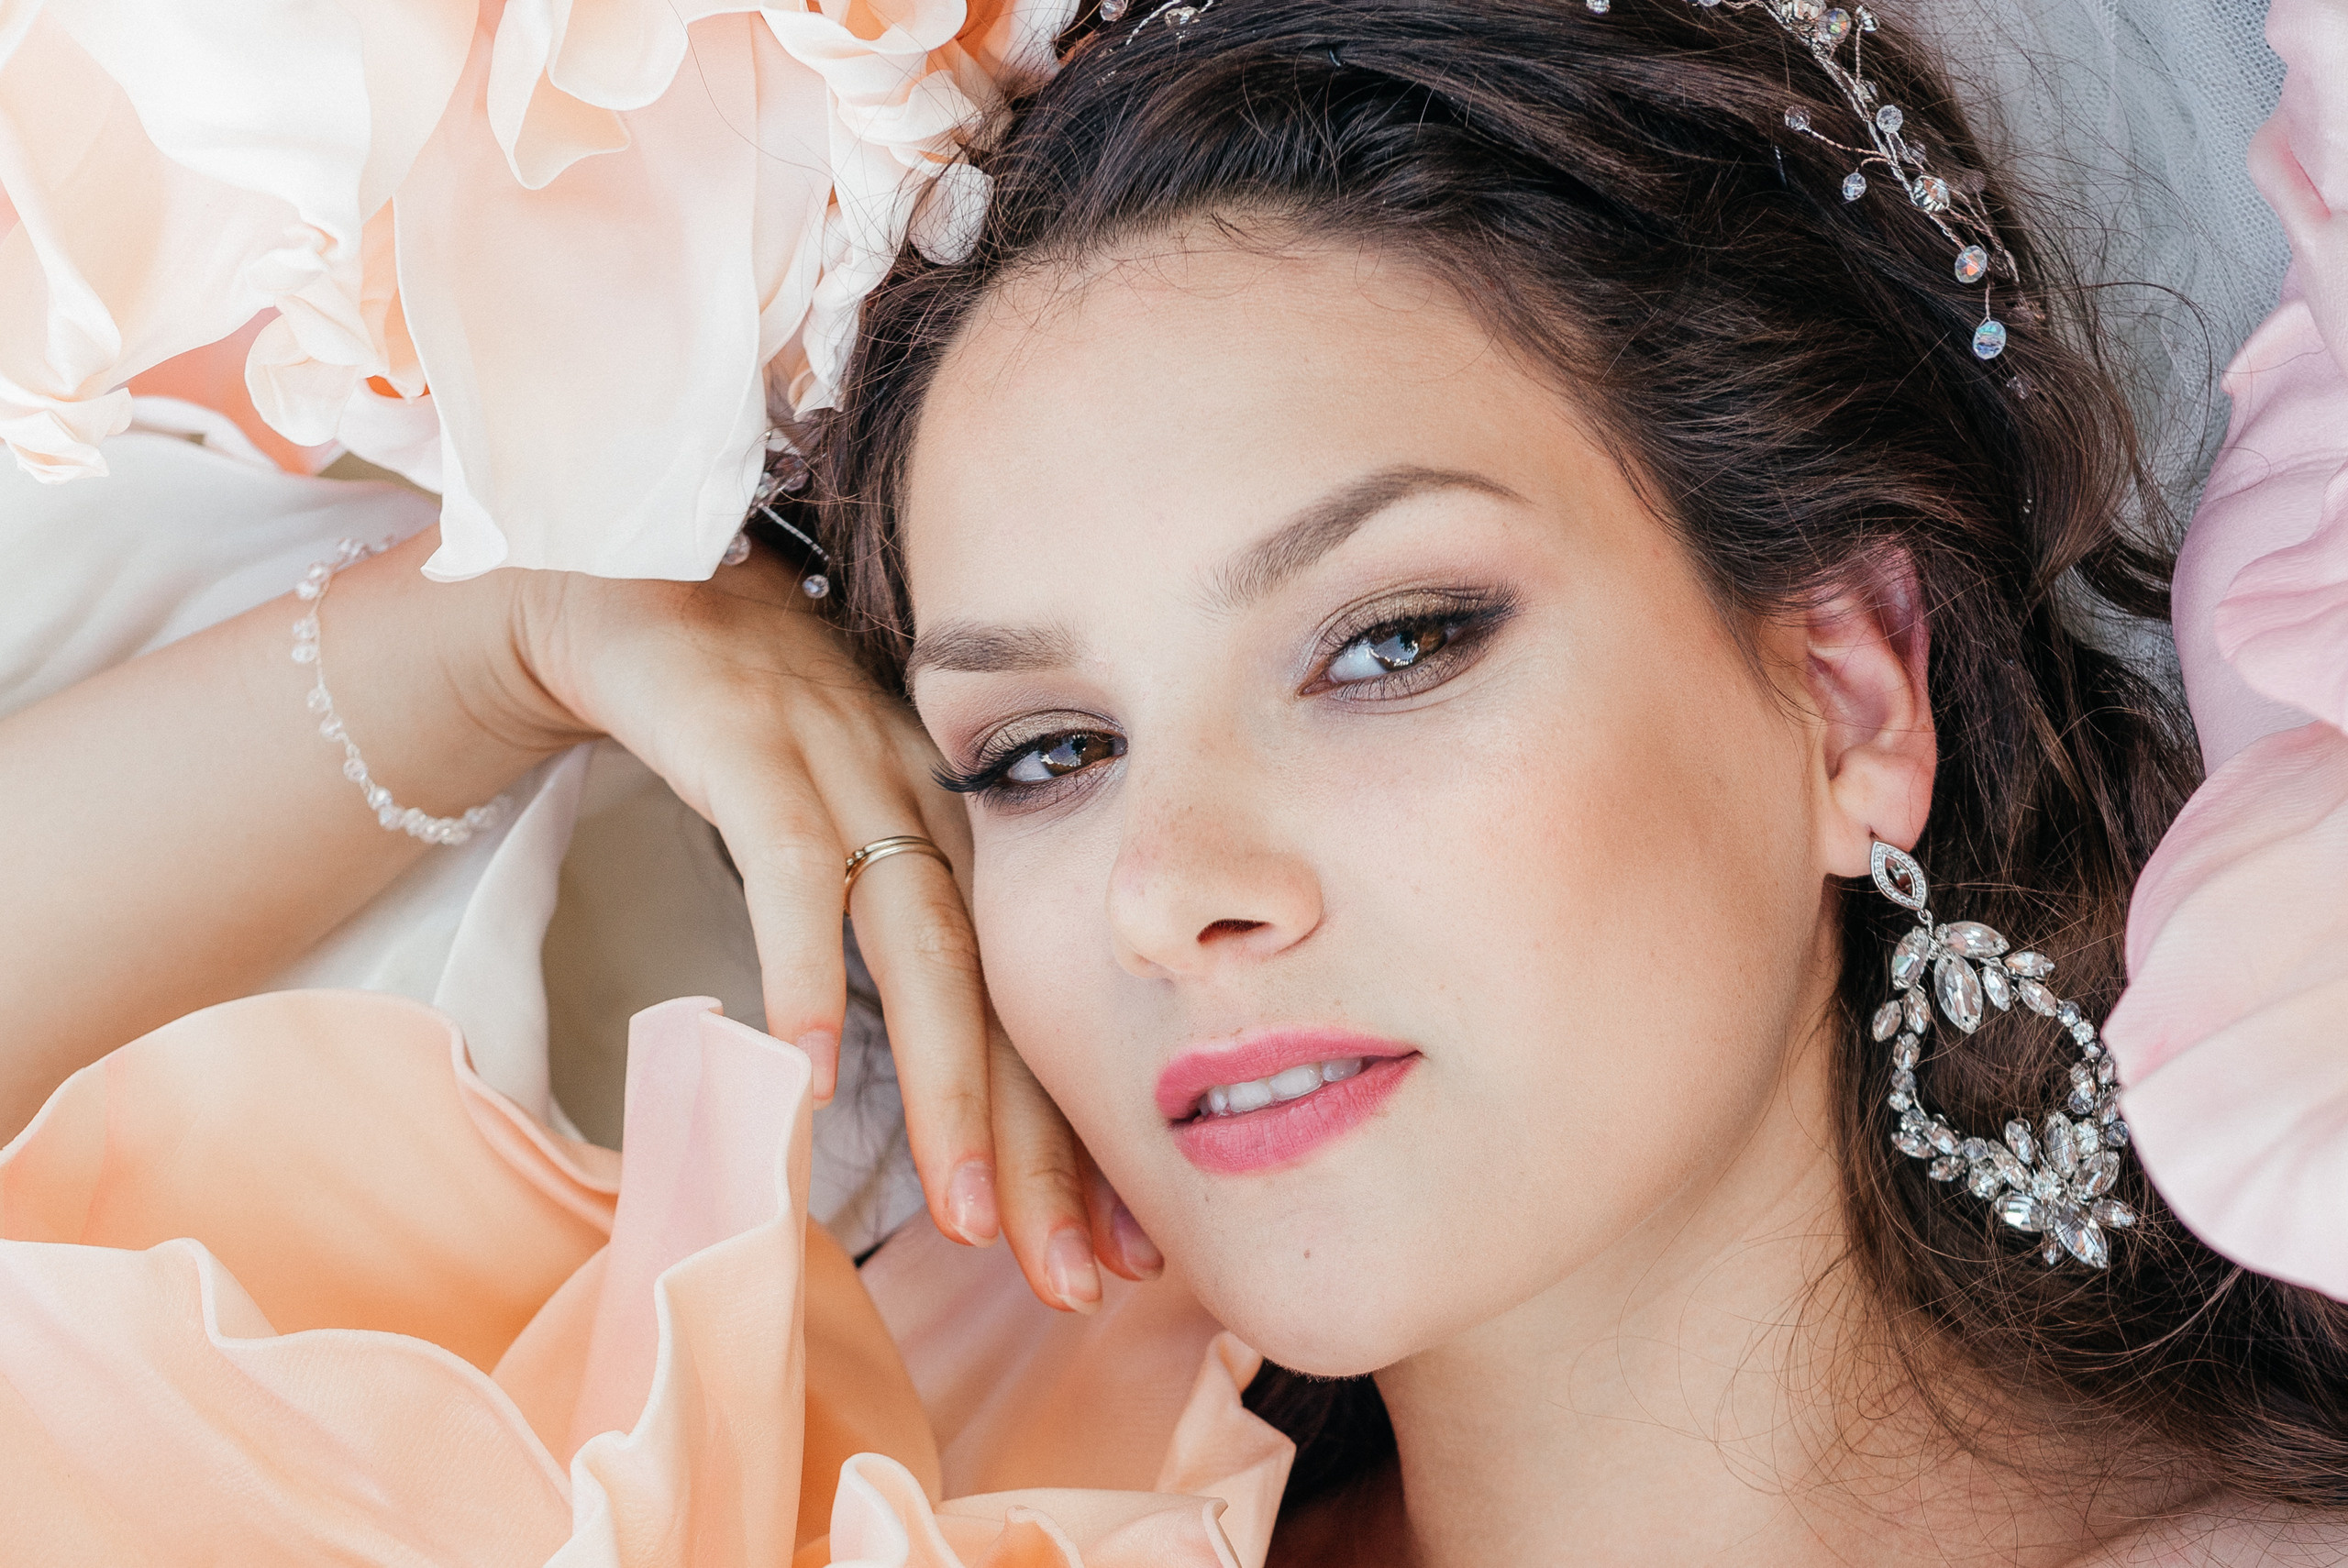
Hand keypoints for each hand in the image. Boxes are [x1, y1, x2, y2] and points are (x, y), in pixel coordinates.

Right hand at [495, 544, 1162, 1304]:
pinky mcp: (752, 739)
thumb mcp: (850, 835)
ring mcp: (848, 767)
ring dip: (947, 1087)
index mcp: (967, 838)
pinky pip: (786, 867)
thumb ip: (896, 943)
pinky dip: (798, 968)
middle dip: (1043, 1147)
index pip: (1039, 1011)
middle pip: (1005, 998)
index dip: (1080, 1133)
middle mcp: (932, 807)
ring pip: (919, 947)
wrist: (640, 583)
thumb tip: (941, 1097)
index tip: (1128, 1248)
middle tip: (1084, 1276)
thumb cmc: (756, 731)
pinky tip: (800, 1074)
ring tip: (971, 1216)